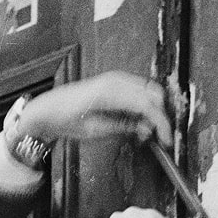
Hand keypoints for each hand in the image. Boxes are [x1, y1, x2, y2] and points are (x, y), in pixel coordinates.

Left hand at [15, 72, 171, 147]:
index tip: (166, 139)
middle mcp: (116, 80)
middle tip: (157, 137)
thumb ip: (124, 127)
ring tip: (145, 132)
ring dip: (153, 111)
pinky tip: (138, 122)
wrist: (50, 109)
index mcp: (110, 92)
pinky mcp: (116, 81)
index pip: (147, 104)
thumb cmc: (66, 119)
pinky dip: (145, 105)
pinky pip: (140, 90)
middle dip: (160, 117)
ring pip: (150, 91)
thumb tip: (147, 130)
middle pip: (154, 94)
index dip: (162, 123)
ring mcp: (116, 78)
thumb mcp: (96, 130)